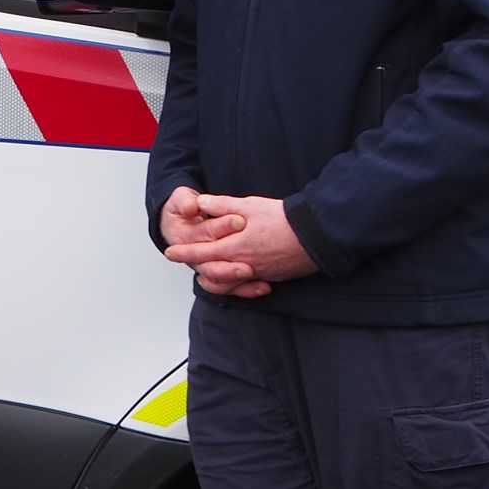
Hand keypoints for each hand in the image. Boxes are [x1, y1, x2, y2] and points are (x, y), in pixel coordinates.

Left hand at [164, 194, 318, 297]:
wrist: (318, 234)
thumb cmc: (284, 219)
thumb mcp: (250, 206)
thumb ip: (223, 205)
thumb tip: (201, 203)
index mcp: (236, 247)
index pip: (202, 252)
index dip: (184, 252)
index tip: (170, 252)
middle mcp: (245, 265)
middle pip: (212, 272)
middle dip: (196, 265)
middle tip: (184, 260)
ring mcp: (259, 273)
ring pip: (229, 283)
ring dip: (214, 278)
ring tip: (205, 271)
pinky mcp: (272, 276)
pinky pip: (248, 285)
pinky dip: (236, 283)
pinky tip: (234, 276)